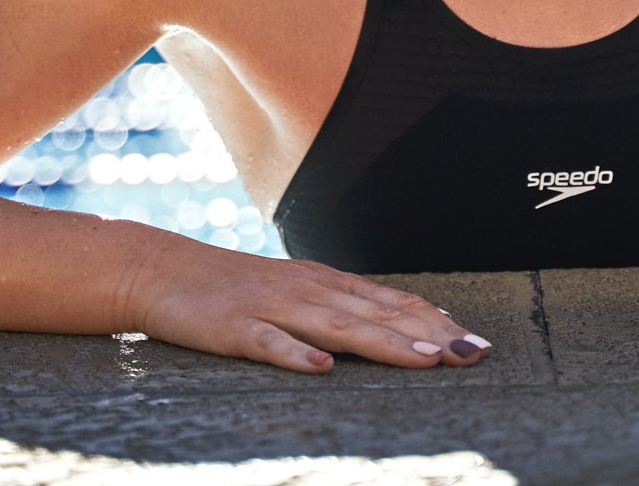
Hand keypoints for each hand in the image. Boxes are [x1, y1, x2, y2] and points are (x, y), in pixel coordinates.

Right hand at [127, 232, 492, 374]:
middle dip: (429, 334)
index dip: (436, 321)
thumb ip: (342, 310)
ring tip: (424, 360)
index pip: (393, 301)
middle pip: (377, 313)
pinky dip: (294, 354)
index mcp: (325, 283)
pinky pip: (267, 343)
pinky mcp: (233, 328)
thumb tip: (400, 330)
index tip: (476, 342)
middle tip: (472, 354)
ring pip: (336, 325)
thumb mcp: (296, 293)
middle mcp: (307, 290)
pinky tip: (320, 368)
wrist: (162, 269)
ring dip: (384, 342)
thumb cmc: (235, 288)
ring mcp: (270, 306)